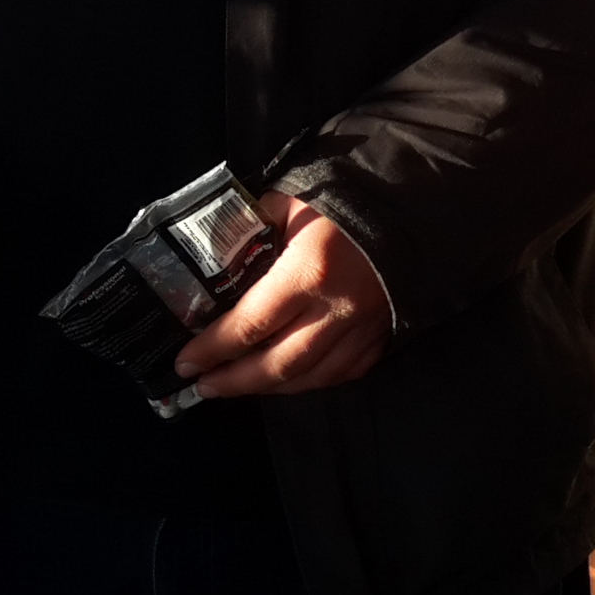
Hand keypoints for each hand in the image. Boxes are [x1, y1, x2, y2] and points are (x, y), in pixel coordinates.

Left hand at [175, 196, 390, 397]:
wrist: (408, 211)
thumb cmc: (341, 205)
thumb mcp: (288, 205)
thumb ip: (250, 231)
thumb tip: (214, 258)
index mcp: (307, 273)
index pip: (250, 324)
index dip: (213, 349)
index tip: (186, 362)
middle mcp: (334, 310)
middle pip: (276, 364)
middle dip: (233, 381)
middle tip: (203, 386)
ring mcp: (360, 330)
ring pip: (307, 378)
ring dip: (267, 389)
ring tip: (234, 387)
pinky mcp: (378, 338)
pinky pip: (339, 375)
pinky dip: (308, 383)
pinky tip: (285, 380)